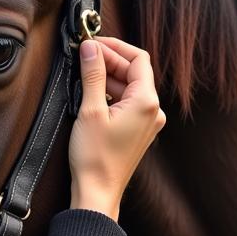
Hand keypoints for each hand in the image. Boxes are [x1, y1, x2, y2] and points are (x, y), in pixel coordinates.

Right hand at [68, 36, 165, 219]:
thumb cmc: (95, 157)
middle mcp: (153, 111)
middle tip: (83, 54)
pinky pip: (127, 103)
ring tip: (83, 73)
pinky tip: (91, 93)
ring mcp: (147, 122)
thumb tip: (91, 47)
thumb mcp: (90, 110)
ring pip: (129, 87)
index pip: (137, 59)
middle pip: (133, 72)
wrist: (97, 192)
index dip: (115, 46)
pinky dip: (110, 93)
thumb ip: (92, 74)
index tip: (93, 42)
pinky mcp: (137, 131)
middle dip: (109, 61)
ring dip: (107, 77)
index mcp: (147, 102)